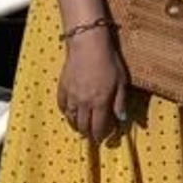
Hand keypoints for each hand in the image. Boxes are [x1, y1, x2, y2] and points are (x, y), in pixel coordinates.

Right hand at [57, 28, 128, 143]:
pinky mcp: (63, 87)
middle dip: (88, 134)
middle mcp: (83, 103)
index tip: (102, 139)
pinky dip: (65, 112)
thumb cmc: (108, 61)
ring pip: (70, 118)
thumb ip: (120, 102)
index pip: (98, 127)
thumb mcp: (121, 81)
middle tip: (92, 136)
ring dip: (76, 126)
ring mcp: (71, 95)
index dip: (100, 136)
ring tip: (81, 128)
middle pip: (83, 126)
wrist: (88, 44)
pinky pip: (61, 105)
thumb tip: (121, 119)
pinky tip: (69, 113)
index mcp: (99, 103)